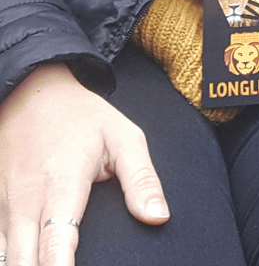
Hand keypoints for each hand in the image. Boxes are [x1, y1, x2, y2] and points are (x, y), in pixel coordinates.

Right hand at [0, 63, 168, 265]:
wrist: (34, 94)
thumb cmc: (84, 117)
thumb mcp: (123, 137)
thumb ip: (141, 179)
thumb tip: (159, 217)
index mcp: (62, 182)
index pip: (57, 241)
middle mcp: (25, 199)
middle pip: (22, 260)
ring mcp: (2, 205)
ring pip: (2, 257)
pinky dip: (8, 260)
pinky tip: (26, 262)